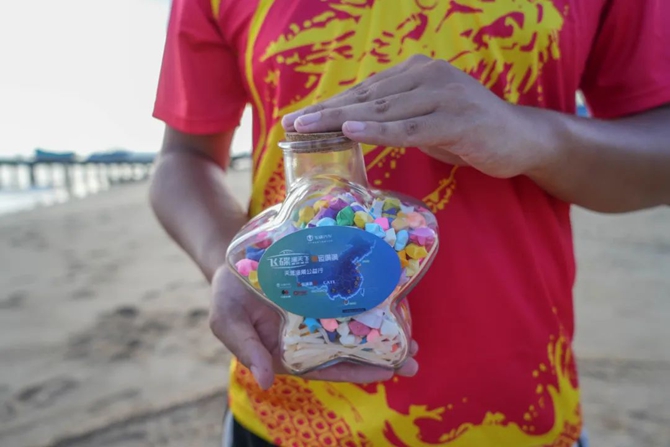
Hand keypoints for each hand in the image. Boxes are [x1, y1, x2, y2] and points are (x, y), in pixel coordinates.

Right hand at [209, 265, 418, 389]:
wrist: (233, 260)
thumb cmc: (227, 295)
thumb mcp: (228, 321)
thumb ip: (247, 349)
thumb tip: (266, 382)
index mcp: (288, 351)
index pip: (326, 367)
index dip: (355, 371)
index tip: (385, 373)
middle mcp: (310, 336)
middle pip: (349, 351)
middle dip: (381, 358)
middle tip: (414, 358)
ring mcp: (319, 313)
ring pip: (355, 328)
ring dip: (383, 334)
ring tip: (414, 341)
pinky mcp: (325, 292)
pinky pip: (350, 300)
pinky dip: (371, 305)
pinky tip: (395, 305)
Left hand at [282, 54, 547, 178]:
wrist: (521, 138)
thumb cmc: (468, 131)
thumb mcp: (426, 118)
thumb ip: (395, 116)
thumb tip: (353, 124)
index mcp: (417, 71)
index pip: (366, 90)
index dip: (331, 104)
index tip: (300, 118)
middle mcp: (428, 76)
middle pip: (367, 97)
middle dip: (326, 111)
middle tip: (292, 123)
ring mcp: (443, 96)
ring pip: (383, 110)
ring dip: (341, 120)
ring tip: (308, 128)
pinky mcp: (456, 121)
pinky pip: (410, 129)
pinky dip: (378, 131)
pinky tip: (351, 131)